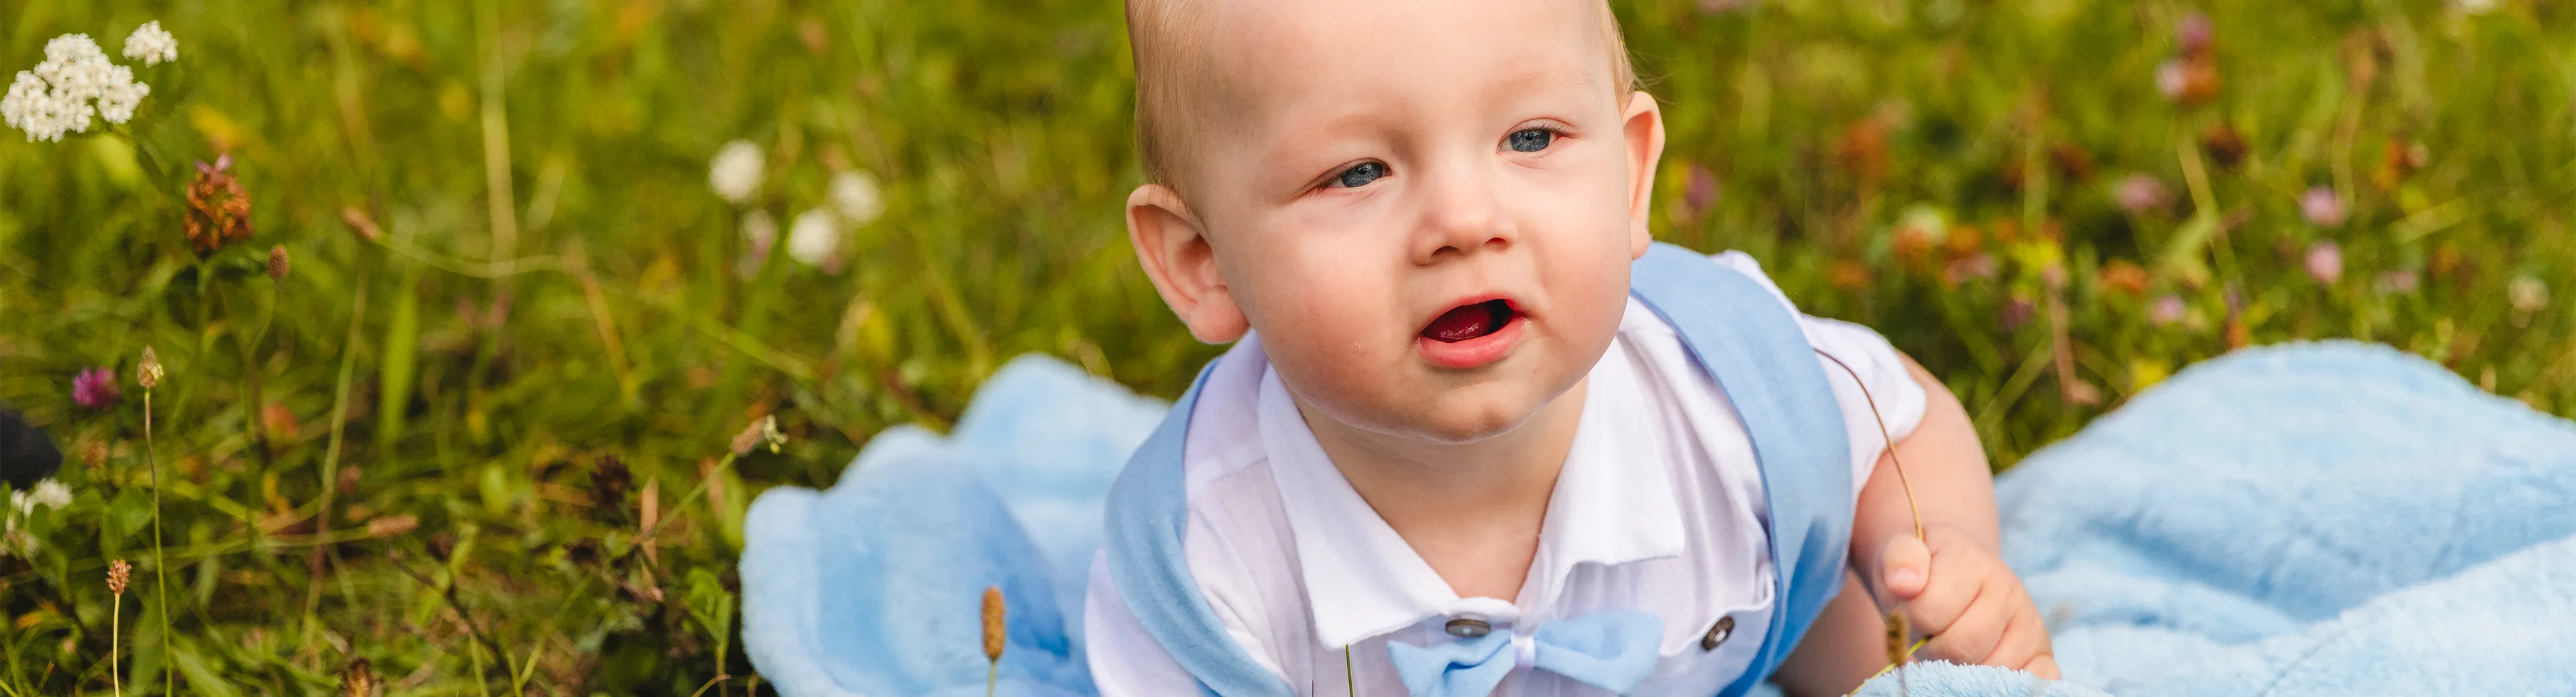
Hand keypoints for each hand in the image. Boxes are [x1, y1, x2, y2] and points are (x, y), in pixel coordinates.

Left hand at [1875, 524, 2059, 679]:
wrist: (1951, 572)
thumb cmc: (1922, 571)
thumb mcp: (1899, 553)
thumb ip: (1898, 559)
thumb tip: (1904, 583)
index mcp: (1972, 562)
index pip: (1929, 610)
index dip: (1910, 618)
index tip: (1912, 607)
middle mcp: (2009, 590)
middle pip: (1962, 646)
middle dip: (1934, 646)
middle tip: (1931, 632)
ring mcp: (2030, 623)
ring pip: (1989, 669)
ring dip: (1960, 667)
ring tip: (1952, 644)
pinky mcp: (2042, 653)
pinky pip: (2029, 681)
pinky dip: (2001, 684)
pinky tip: (1981, 670)